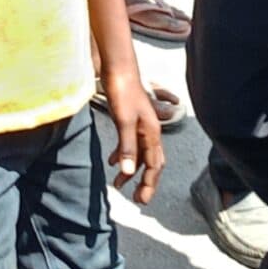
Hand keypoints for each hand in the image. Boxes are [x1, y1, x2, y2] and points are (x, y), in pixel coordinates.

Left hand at [102, 70, 164, 203]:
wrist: (118, 68)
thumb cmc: (122, 92)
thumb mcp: (124, 120)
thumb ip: (127, 146)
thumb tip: (129, 172)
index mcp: (152, 133)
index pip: (154, 165)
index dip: (150, 184)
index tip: (142, 200)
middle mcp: (149, 131)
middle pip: (152, 162)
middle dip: (146, 181)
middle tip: (138, 199)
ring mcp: (140, 126)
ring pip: (140, 154)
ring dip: (132, 170)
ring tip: (120, 184)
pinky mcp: (130, 121)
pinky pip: (130, 144)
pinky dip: (124, 155)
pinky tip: (112, 161)